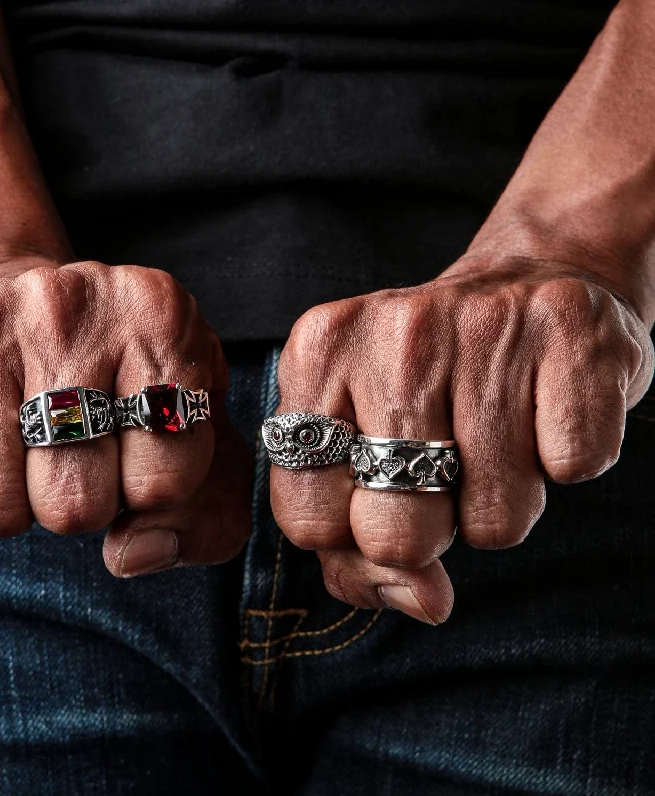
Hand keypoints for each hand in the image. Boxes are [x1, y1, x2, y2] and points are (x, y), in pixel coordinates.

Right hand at [0, 260, 251, 574]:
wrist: (8, 295)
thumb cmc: (118, 376)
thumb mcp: (191, 427)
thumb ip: (206, 512)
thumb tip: (134, 555)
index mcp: (161, 322)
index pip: (165, 483)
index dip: (149, 493)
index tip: (135, 455)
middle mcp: (71, 310)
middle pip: (75, 508)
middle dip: (79, 504)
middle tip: (73, 453)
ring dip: (12, 501)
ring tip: (22, 445)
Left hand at [270, 261, 653, 623]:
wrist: (528, 281)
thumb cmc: (431, 380)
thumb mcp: (357, 441)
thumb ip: (352, 544)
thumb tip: (420, 602)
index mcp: (318, 355)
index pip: (310, 521)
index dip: (351, 539)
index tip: (377, 500)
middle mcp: (394, 333)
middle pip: (396, 534)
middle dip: (427, 529)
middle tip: (442, 466)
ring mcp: (484, 326)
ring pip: (494, 522)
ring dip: (499, 499)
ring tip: (495, 431)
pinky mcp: (569, 331)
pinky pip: (572, 470)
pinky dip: (562, 460)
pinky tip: (543, 407)